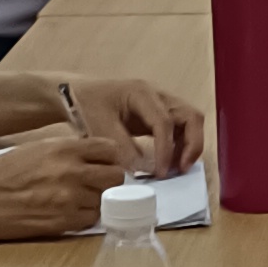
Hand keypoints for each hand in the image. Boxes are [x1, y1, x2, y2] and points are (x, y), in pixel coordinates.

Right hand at [0, 117, 135, 243]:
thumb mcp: (35, 149)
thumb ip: (66, 151)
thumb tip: (92, 157)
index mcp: (63, 148)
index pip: (110, 149)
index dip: (109, 158)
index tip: (103, 163)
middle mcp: (70, 172)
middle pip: (115, 176)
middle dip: (108, 180)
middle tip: (96, 184)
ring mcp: (68, 199)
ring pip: (105, 200)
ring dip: (97, 200)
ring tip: (77, 199)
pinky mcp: (62, 223)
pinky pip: (91, 220)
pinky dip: (85, 217)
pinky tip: (69, 212)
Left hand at [70, 70, 206, 176]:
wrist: (75, 93)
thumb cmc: (85, 105)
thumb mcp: (99, 126)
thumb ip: (121, 147)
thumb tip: (143, 169)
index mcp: (142, 94)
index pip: (165, 122)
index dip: (166, 149)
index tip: (161, 173)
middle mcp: (157, 95)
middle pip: (191, 116)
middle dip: (192, 144)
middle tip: (182, 169)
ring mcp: (160, 103)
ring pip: (189, 122)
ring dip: (188, 146)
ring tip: (177, 169)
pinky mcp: (156, 115)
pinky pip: (178, 128)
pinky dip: (179, 145)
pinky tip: (168, 163)